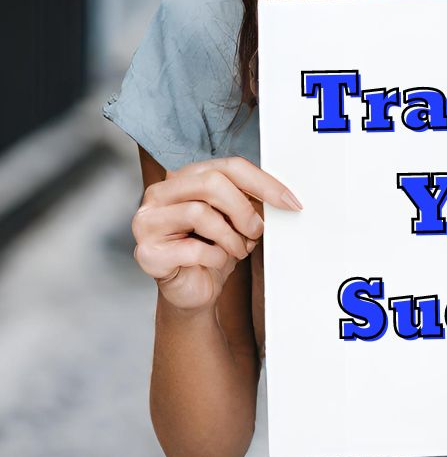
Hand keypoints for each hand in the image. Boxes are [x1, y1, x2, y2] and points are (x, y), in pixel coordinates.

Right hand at [131, 157, 302, 311]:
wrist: (195, 290)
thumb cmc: (215, 249)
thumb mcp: (237, 219)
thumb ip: (251, 199)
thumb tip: (282, 195)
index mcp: (185, 177)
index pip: (229, 166)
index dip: (263, 183)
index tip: (290, 201)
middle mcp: (160, 193)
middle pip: (212, 182)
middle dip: (243, 210)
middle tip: (255, 231)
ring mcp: (147, 221)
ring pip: (199, 212)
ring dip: (230, 237)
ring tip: (237, 249)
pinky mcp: (146, 252)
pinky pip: (191, 248)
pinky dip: (215, 257)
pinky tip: (216, 261)